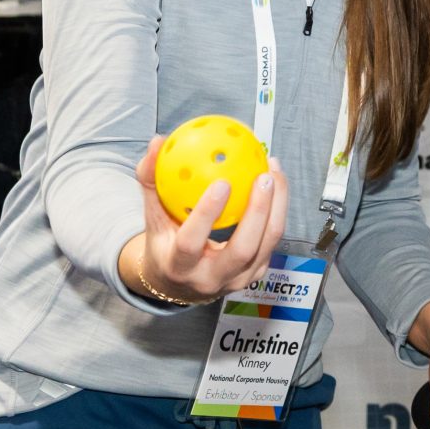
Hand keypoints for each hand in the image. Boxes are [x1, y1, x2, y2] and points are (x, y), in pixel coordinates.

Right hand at [122, 137, 289, 305]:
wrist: (179, 285)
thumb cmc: (165, 244)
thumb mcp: (152, 217)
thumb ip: (152, 181)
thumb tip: (158, 143)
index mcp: (180, 267)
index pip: (192, 243)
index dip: (207, 214)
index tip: (222, 182)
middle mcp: (211, 278)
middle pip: (242, 249)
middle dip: (258, 212)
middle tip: (263, 177)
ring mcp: (237, 280)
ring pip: (266, 245)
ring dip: (276, 207)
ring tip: (274, 172)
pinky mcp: (256, 275)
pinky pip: (271, 241)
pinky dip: (277, 211)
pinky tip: (275, 183)